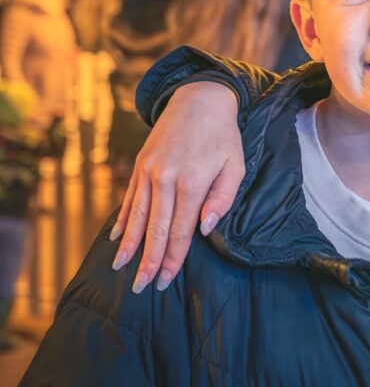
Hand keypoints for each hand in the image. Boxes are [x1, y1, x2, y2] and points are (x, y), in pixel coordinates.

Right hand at [110, 81, 244, 292]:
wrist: (199, 100)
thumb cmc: (223, 137)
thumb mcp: (235, 165)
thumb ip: (222, 199)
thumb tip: (204, 229)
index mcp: (194, 182)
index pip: (182, 230)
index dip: (173, 259)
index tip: (164, 281)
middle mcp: (167, 178)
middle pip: (157, 228)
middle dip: (148, 260)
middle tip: (140, 287)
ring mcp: (150, 171)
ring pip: (138, 216)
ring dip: (129, 245)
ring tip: (120, 268)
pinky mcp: (141, 165)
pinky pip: (130, 197)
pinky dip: (123, 219)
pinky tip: (116, 238)